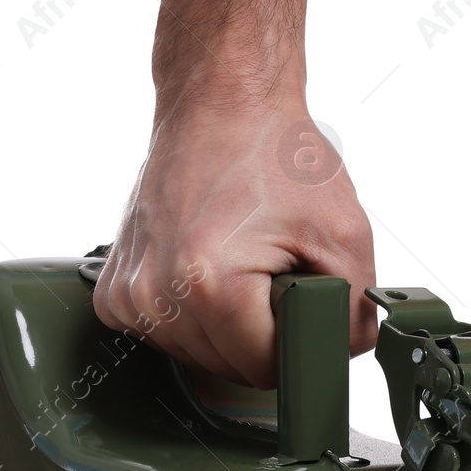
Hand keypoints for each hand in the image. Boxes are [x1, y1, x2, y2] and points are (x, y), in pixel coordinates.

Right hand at [93, 93, 376, 387]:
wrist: (221, 100)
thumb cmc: (275, 154)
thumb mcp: (345, 235)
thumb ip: (354, 315)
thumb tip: (340, 360)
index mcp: (208, 284)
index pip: (267, 370)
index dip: (297, 340)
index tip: (297, 293)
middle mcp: (156, 294)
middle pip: (232, 369)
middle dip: (263, 331)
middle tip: (269, 268)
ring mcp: (129, 295)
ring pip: (201, 359)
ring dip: (230, 326)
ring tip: (238, 264)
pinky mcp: (116, 292)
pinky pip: (169, 338)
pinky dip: (195, 316)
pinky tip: (207, 271)